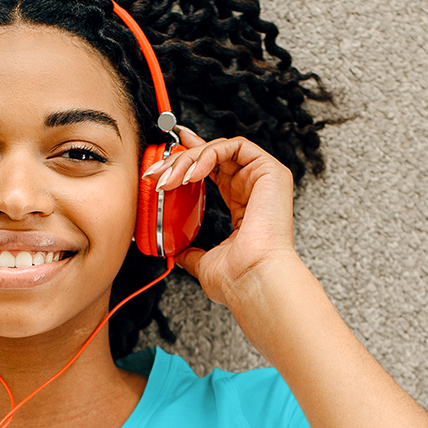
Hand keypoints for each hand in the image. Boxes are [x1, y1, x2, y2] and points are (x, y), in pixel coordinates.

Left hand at [142, 126, 301, 305]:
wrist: (253, 280)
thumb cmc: (238, 278)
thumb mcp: (205, 263)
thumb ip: (192, 254)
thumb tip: (178, 256)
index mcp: (242, 205)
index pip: (215, 170)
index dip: (191, 156)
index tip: (167, 155)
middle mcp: (253, 188)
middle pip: (213, 156)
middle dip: (179, 159)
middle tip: (156, 173)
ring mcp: (264, 178)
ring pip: (221, 149)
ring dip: (189, 159)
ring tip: (169, 179)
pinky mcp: (271, 171)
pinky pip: (236, 146)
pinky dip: (208, 155)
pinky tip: (191, 175)